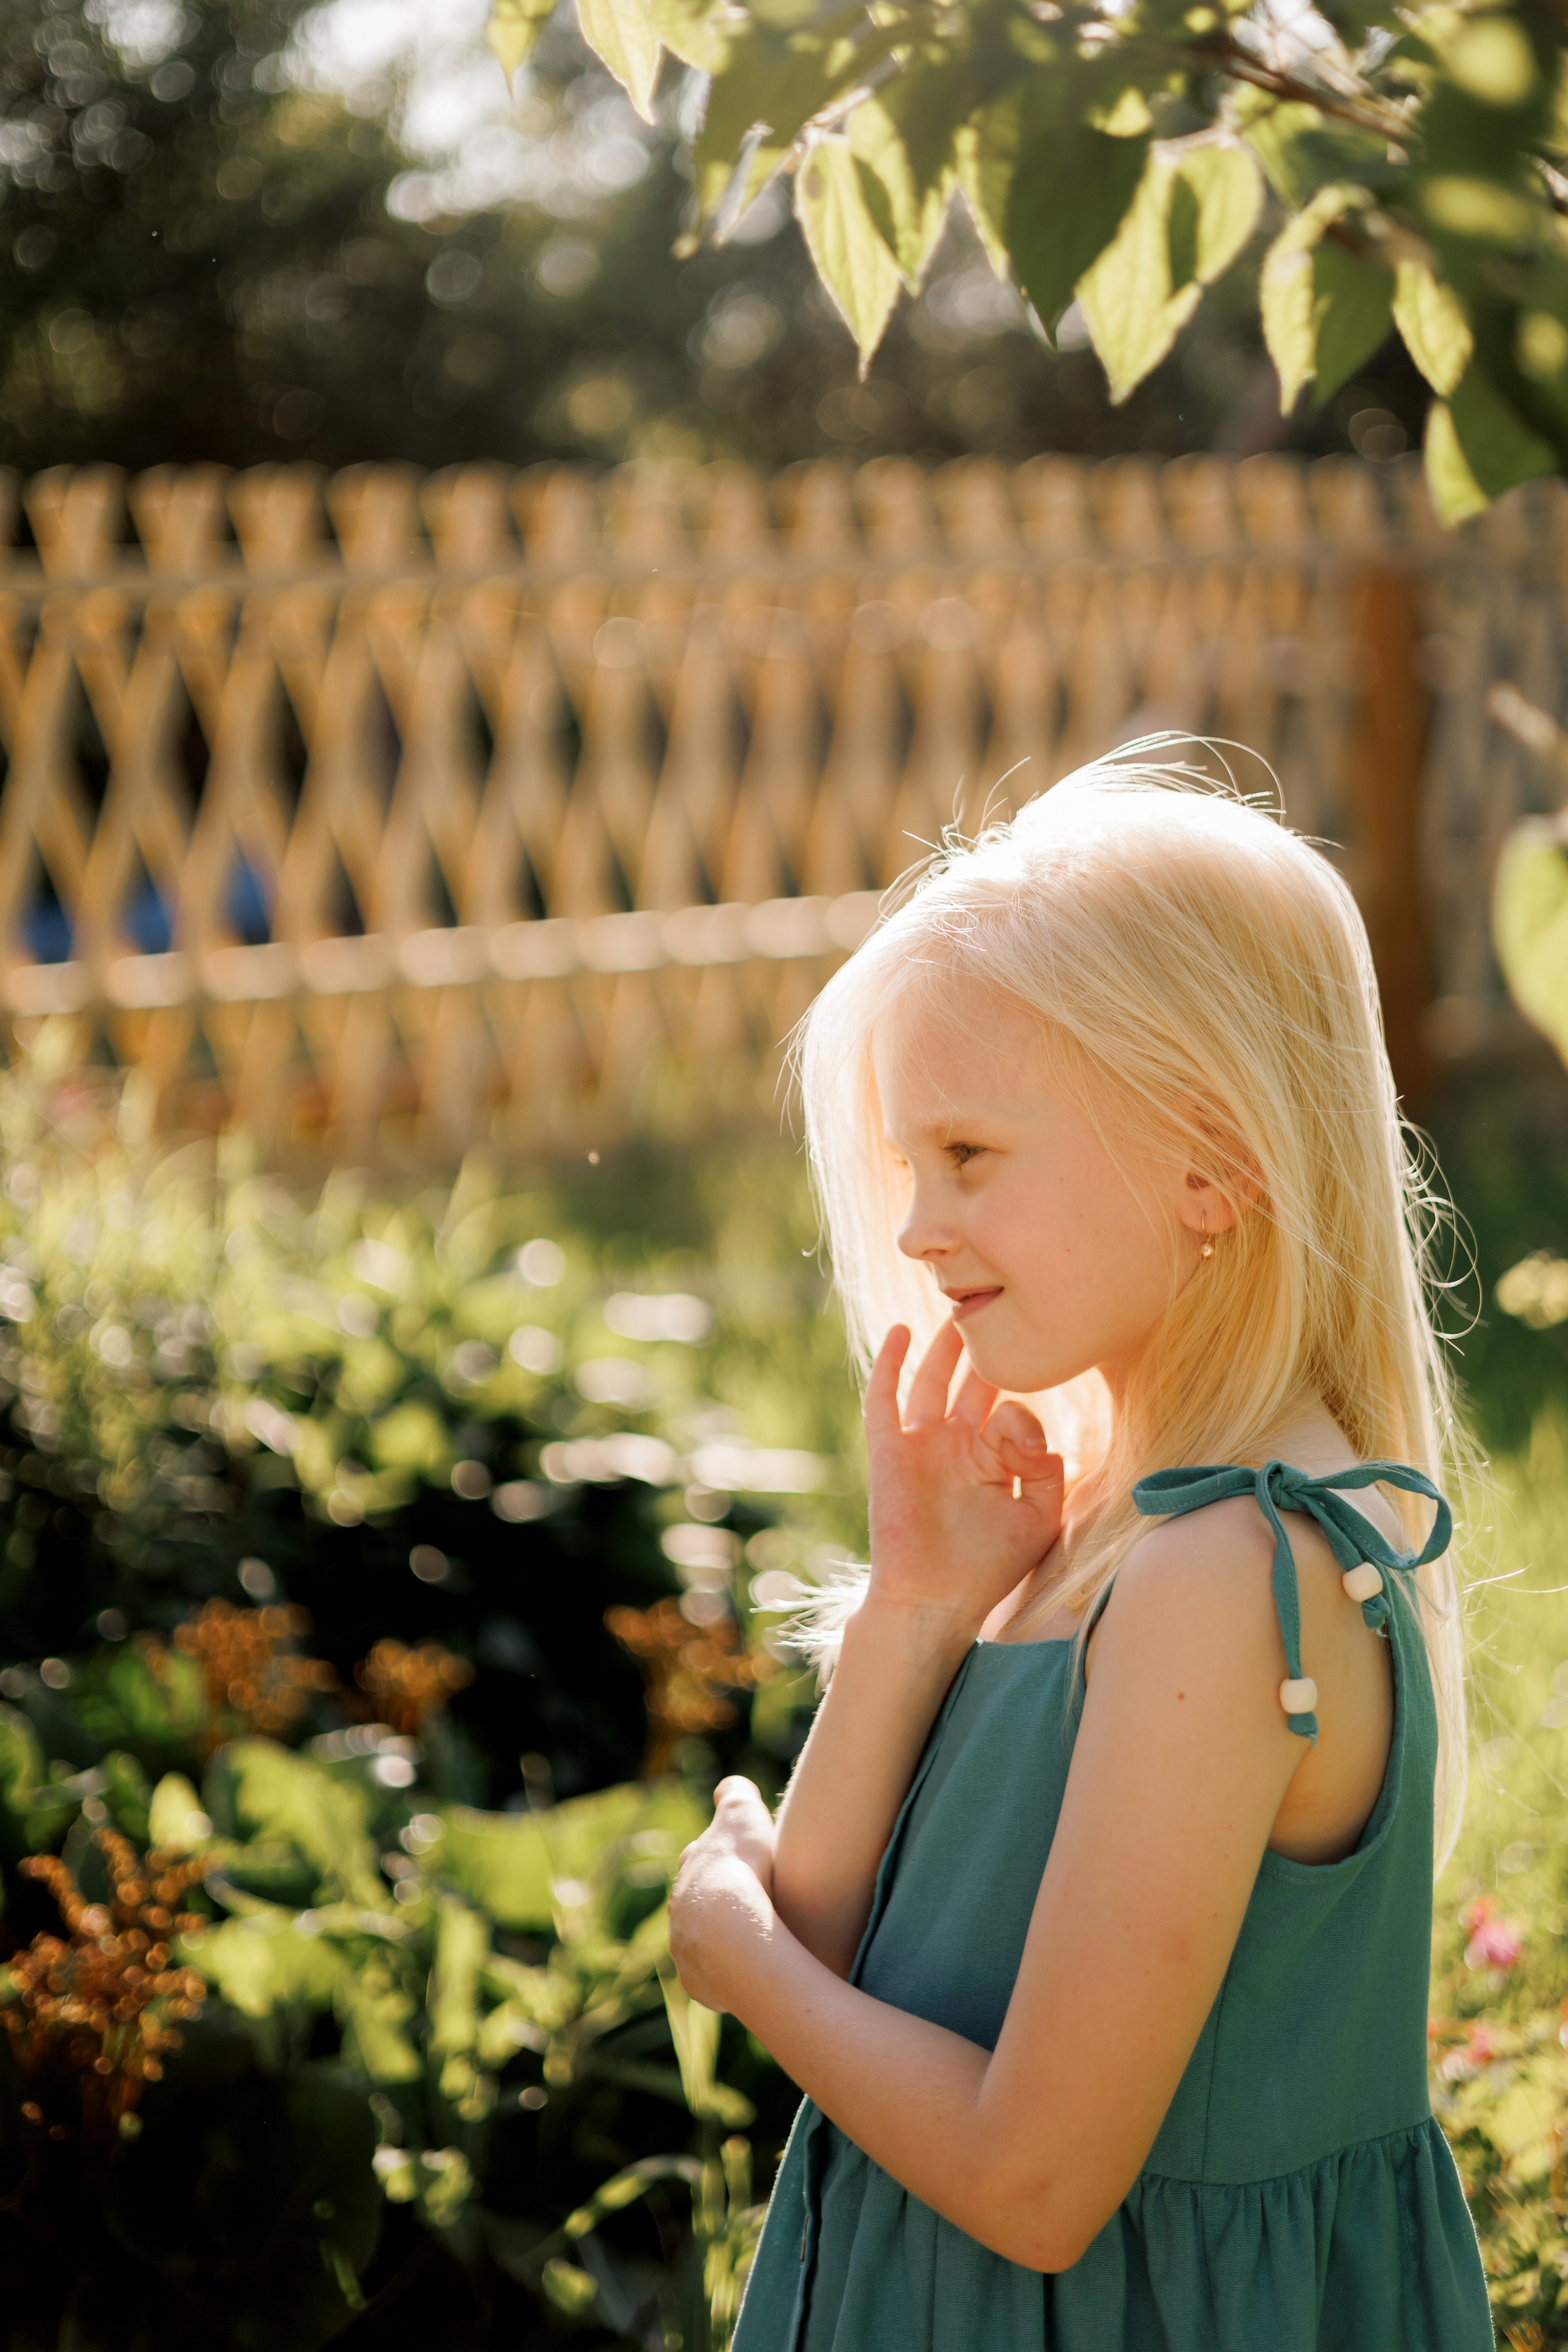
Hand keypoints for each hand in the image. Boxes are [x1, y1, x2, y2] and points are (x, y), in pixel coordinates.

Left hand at [669, 1778, 775, 2009]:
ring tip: (749, 1948)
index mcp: (690, 1872)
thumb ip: (734, 1793)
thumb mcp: (742, 1813)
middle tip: (744, 1910)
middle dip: (714, 1908)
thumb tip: (727, 1787)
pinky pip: (713, 1982)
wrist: (734, 1930)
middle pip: (695, 1908)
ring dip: (720, 1946)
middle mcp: (679, 1912)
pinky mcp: (699, 1984)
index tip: (735, 1865)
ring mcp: (685, 1951)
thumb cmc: (742, 1867)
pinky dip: (727, 1979)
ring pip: (700, 1947)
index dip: (718, 1863)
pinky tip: (747, 1977)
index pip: (699, 1864)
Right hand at [864, 1321, 1064, 1639]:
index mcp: (991, 1461)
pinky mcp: (889, 1450)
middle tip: (999, 1314)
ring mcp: (920, 1445)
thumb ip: (1048, 1471)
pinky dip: (891, 1364)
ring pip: (931, 1382)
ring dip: (943, 1349)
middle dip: (986, 1353)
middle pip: (973, 1384)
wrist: (934, 1600)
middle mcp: (956, 1446)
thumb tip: (1038, 1432)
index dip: (1023, 1418)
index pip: (1012, 1412)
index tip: (1026, 1452)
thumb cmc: (987, 1568)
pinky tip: (902, 1332)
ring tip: (957, 1313)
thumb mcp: (1039, 1518)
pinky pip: (885, 1399)